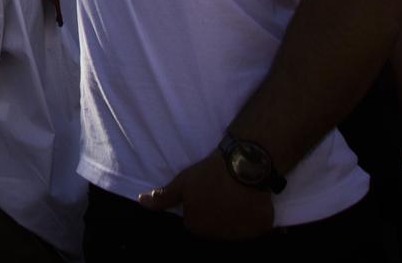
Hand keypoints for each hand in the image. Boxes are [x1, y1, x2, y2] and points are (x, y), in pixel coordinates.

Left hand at [138, 153, 274, 240]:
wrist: (242, 165)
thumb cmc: (208, 174)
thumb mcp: (182, 183)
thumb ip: (163, 197)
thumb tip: (141, 202)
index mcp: (197, 227)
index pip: (194, 222)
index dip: (199, 206)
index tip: (205, 192)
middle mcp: (218, 237)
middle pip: (214, 228)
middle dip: (216, 214)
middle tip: (221, 192)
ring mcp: (240, 235)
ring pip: (235, 228)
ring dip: (235, 217)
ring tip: (236, 194)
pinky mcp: (260, 229)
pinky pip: (256, 226)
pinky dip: (255, 217)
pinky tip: (251, 200)